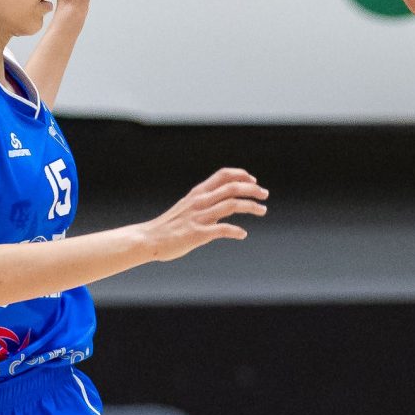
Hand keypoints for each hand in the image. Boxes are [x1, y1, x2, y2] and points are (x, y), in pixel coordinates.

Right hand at [143, 168, 268, 261]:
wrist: (149, 239)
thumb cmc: (169, 225)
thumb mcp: (187, 206)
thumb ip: (205, 203)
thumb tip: (225, 204)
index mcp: (198, 193)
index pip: (223, 175)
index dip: (241, 175)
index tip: (253, 181)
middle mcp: (200, 201)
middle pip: (232, 188)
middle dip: (252, 189)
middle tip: (265, 194)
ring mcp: (199, 217)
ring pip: (232, 205)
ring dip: (251, 206)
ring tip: (262, 210)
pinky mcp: (198, 234)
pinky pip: (222, 229)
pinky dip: (235, 231)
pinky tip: (242, 234)